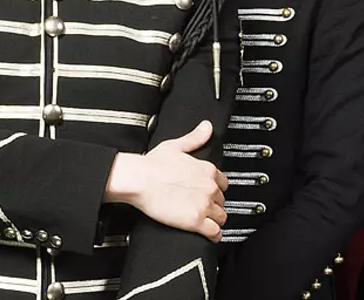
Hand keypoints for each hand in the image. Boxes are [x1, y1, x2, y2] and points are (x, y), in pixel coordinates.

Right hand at [104, 121, 227, 241]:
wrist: (139, 179)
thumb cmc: (152, 164)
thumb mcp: (176, 146)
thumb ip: (195, 138)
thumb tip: (207, 127)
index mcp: (207, 169)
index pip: (224, 183)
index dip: (216, 189)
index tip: (211, 193)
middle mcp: (209, 187)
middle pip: (223, 201)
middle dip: (215, 204)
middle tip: (204, 207)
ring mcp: (204, 204)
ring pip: (222, 217)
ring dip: (216, 220)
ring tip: (208, 222)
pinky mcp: (195, 221)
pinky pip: (215, 232)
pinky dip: (215, 235)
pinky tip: (211, 235)